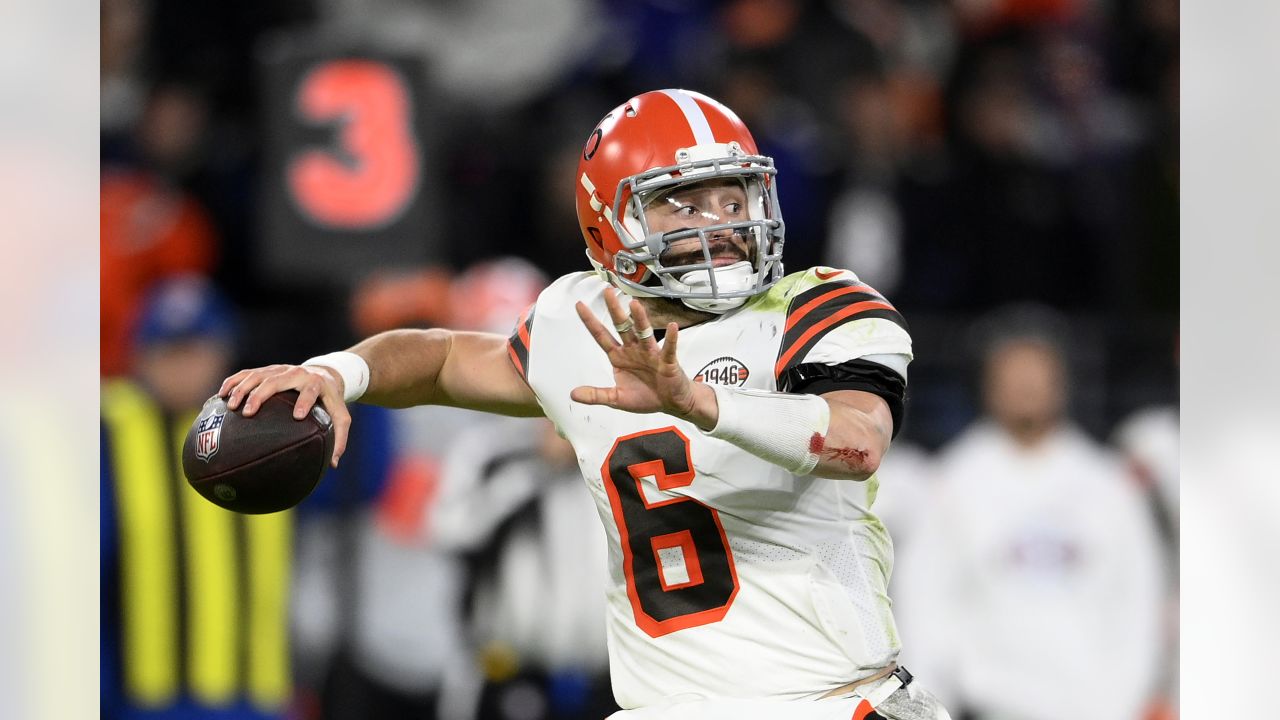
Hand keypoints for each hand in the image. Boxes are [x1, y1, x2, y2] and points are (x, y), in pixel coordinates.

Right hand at [218, 364, 352, 466]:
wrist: (324, 373)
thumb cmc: (330, 400)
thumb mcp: (341, 417)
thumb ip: (339, 438)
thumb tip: (333, 465)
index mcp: (315, 384)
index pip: (310, 391)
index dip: (305, 401)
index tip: (297, 416)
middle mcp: (296, 373)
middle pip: (276, 380)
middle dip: (261, 394)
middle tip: (248, 412)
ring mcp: (279, 369)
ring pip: (257, 375)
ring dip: (242, 388)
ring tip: (230, 406)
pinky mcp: (267, 370)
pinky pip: (246, 373)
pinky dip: (233, 382)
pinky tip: (220, 395)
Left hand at [571, 289, 717, 427]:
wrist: (670, 403)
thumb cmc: (645, 397)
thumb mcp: (616, 399)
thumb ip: (596, 395)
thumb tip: (572, 394)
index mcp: (619, 357)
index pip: (601, 336)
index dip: (590, 321)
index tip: (579, 305)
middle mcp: (633, 350)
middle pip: (622, 327)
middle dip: (615, 310)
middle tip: (608, 292)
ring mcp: (651, 354)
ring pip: (643, 332)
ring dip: (640, 319)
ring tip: (635, 305)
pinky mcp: (667, 361)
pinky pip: (669, 348)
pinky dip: (671, 338)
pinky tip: (672, 327)